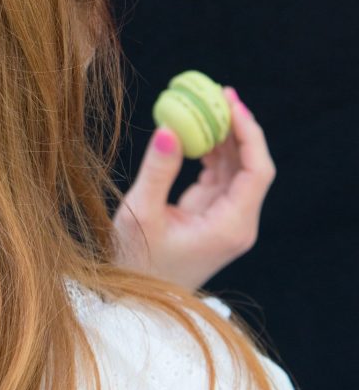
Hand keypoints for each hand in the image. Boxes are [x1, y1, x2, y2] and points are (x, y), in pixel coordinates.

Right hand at [112, 88, 276, 290]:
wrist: (133, 297)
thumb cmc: (135, 263)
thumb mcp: (140, 215)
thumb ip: (158, 171)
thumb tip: (170, 128)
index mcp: (231, 226)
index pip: (256, 171)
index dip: (248, 132)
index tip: (229, 102)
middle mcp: (236, 223)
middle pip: (250, 166)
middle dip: (236, 127)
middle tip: (217, 92)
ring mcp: (225, 220)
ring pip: (234, 169)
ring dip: (222, 137)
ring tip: (204, 104)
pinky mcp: (211, 217)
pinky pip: (218, 176)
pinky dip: (209, 152)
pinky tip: (194, 131)